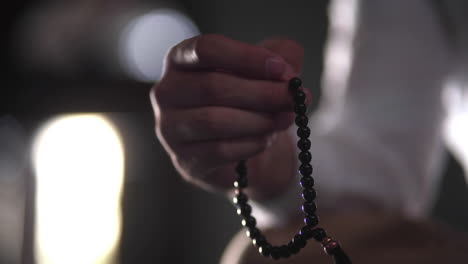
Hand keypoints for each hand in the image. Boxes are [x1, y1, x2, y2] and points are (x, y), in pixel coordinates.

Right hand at [150, 34, 308, 198]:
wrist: (239, 145)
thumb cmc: (246, 98)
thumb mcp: (265, 69)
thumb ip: (280, 58)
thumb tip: (287, 74)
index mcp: (181, 59)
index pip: (207, 49)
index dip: (246, 57)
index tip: (282, 69)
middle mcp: (167, 91)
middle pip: (213, 86)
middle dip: (262, 92)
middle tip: (297, 97)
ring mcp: (170, 128)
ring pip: (215, 120)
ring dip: (259, 120)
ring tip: (286, 118)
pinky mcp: (185, 159)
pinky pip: (220, 150)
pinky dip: (251, 144)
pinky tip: (267, 138)